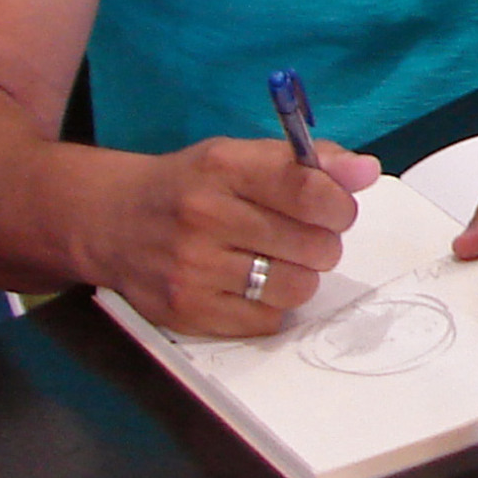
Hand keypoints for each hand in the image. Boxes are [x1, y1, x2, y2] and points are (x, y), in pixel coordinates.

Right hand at [91, 137, 378, 335]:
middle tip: (299, 236)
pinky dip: (269, 307)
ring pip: (297, 287)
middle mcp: (205, 216)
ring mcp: (193, 268)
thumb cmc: (191, 185)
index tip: (337, 208)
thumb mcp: (240, 156)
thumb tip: (367, 171)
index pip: (309, 190)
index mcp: (224, 167)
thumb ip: (308, 162)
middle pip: (315, 245)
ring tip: (273, 260)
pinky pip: (267, 321)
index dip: (340, 204)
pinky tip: (247, 285)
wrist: (110, 220)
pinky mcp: (186, 312)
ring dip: (298, 276)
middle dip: (321, 242)